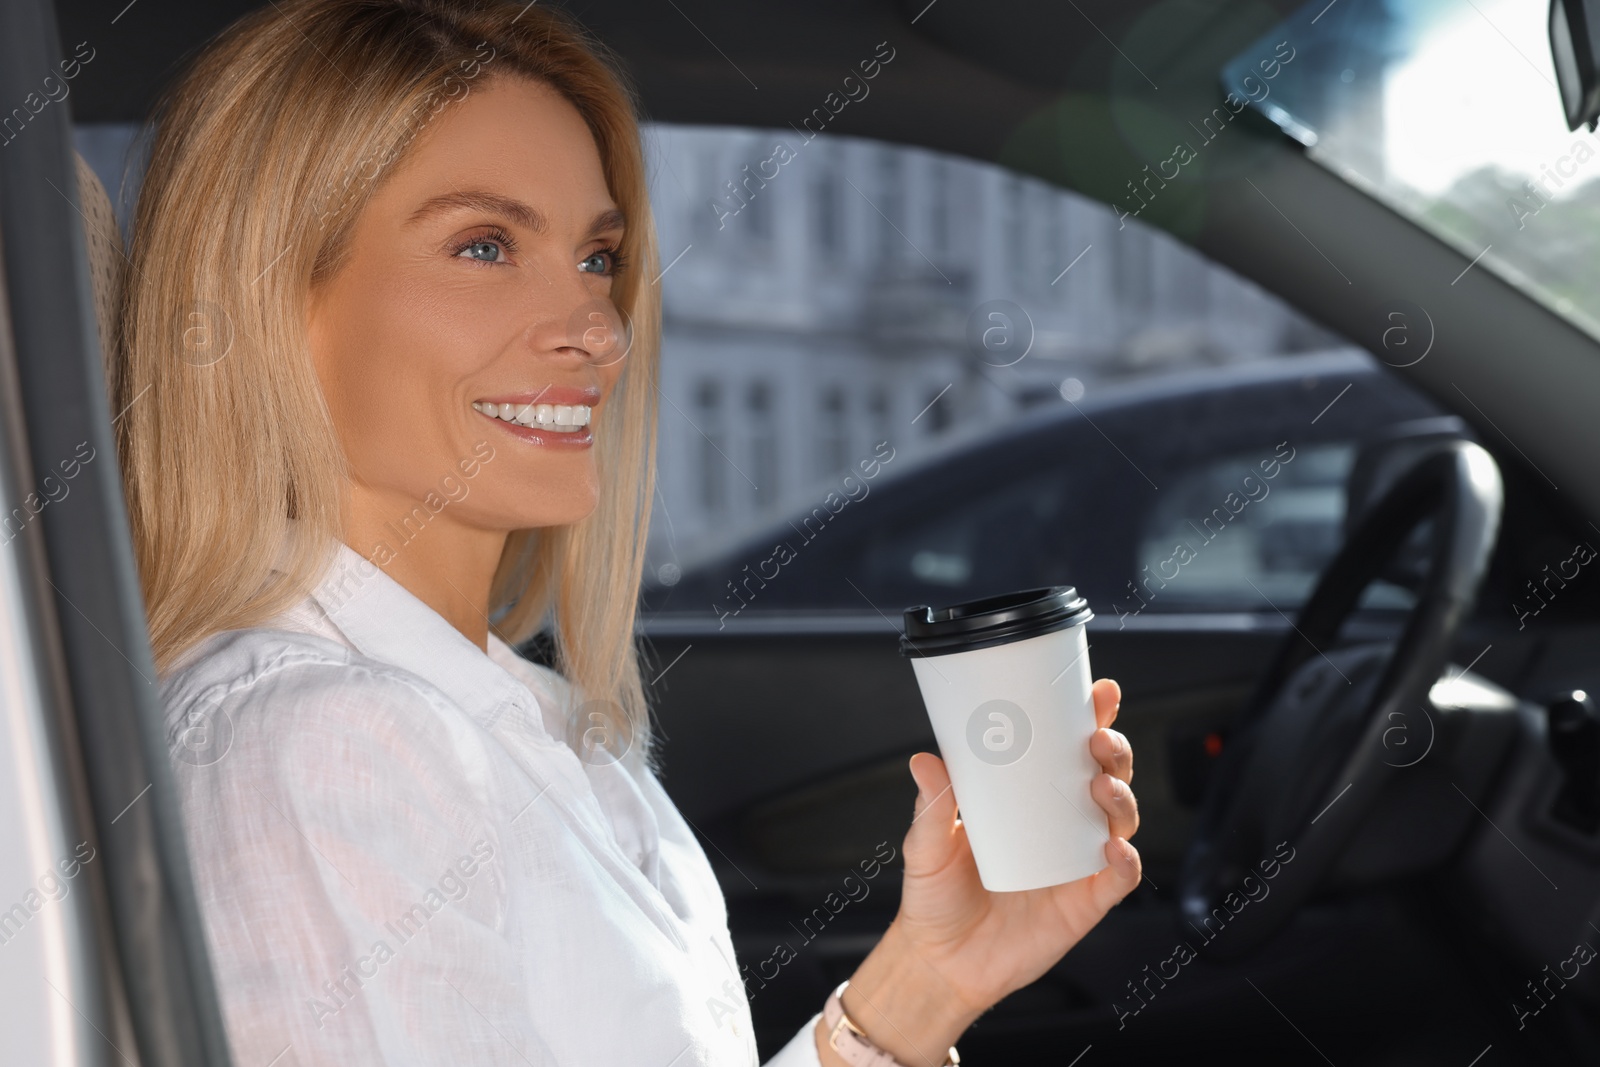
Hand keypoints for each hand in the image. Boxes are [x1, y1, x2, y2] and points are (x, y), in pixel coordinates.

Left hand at [815, 678, 1138, 1065]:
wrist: (939, 962)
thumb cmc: (936, 897)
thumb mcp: (926, 845)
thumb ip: (931, 807)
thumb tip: (925, 760)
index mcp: (1029, 800)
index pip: (1067, 750)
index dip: (1091, 719)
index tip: (1098, 692)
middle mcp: (1061, 825)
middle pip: (1107, 775)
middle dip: (1113, 750)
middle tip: (1097, 738)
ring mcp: (1077, 863)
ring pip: (1121, 819)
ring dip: (1121, 796)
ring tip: (1099, 784)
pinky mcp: (1085, 903)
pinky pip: (1120, 879)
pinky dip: (1125, 861)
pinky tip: (1114, 849)